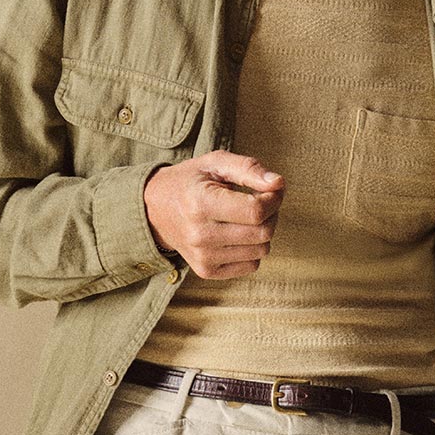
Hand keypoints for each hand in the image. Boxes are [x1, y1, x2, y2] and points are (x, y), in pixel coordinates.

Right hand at [144, 153, 283, 278]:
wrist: (155, 210)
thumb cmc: (189, 182)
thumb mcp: (215, 163)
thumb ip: (248, 168)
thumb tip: (279, 183)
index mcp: (200, 204)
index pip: (255, 211)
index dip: (273, 199)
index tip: (270, 189)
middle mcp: (200, 235)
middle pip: (262, 233)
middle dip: (272, 214)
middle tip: (261, 201)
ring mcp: (203, 257)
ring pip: (261, 250)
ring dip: (263, 232)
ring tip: (247, 217)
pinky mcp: (207, 271)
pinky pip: (251, 265)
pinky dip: (252, 249)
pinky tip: (238, 234)